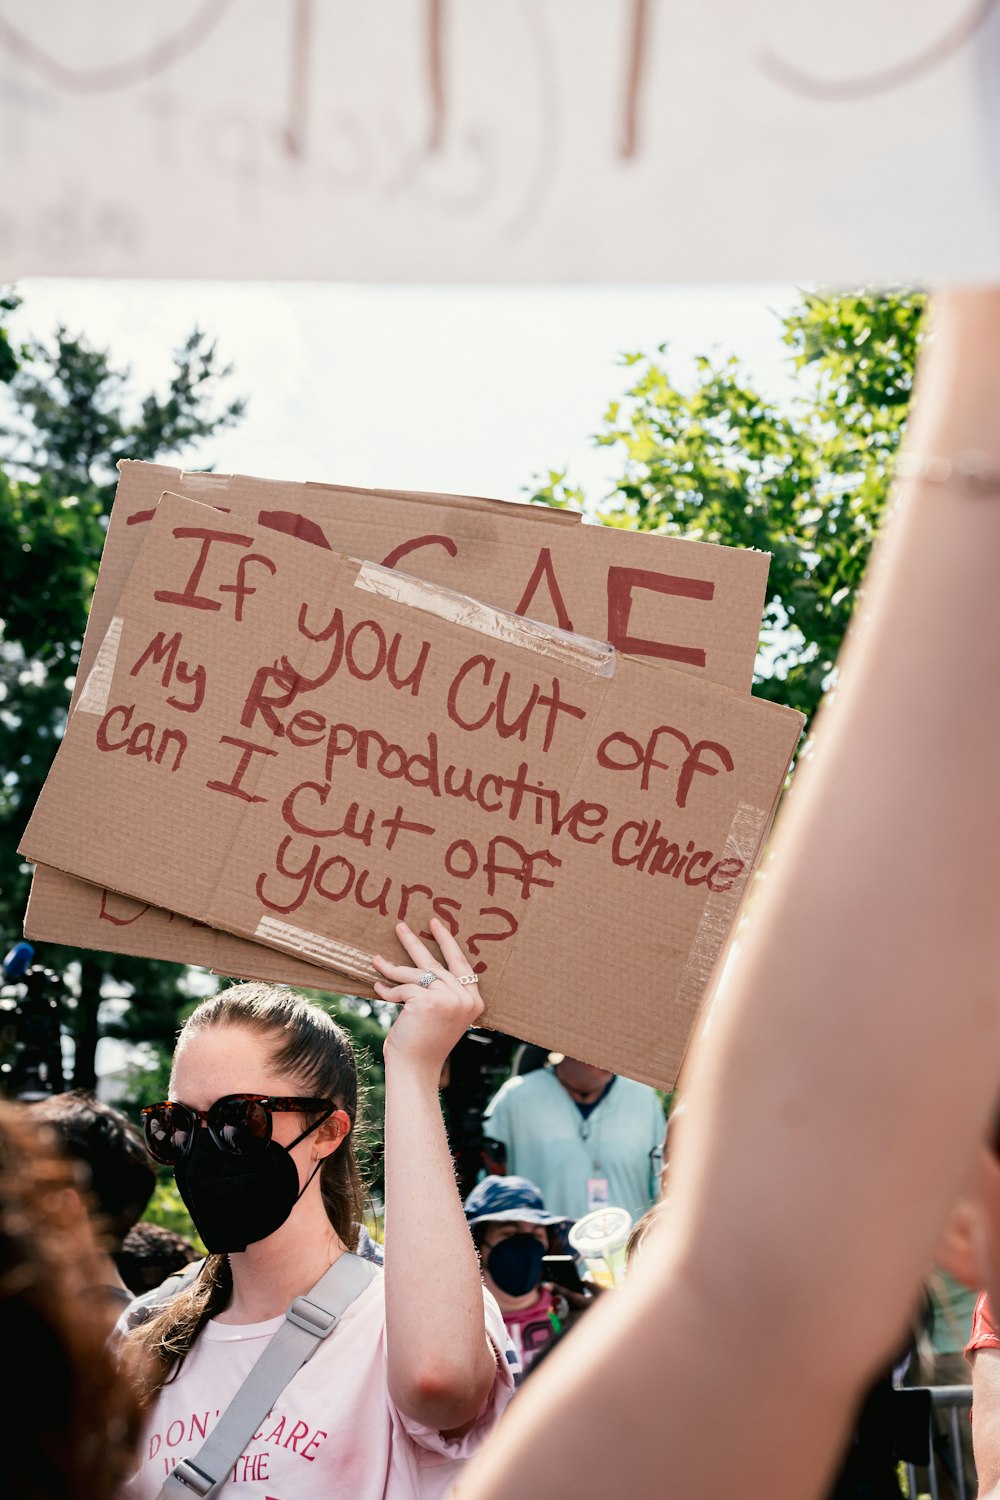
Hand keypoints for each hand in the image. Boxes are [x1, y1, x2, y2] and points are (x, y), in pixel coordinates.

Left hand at [373, 918, 483, 1077]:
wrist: (415, 1069)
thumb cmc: (423, 1044)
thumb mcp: (439, 1014)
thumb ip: (441, 991)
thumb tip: (422, 961)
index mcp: (474, 1002)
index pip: (461, 964)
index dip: (447, 943)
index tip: (435, 925)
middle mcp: (465, 998)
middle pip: (436, 963)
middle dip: (415, 943)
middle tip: (401, 927)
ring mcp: (449, 998)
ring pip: (416, 974)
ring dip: (392, 967)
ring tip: (376, 959)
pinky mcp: (428, 1000)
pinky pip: (403, 988)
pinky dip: (388, 990)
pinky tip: (378, 989)